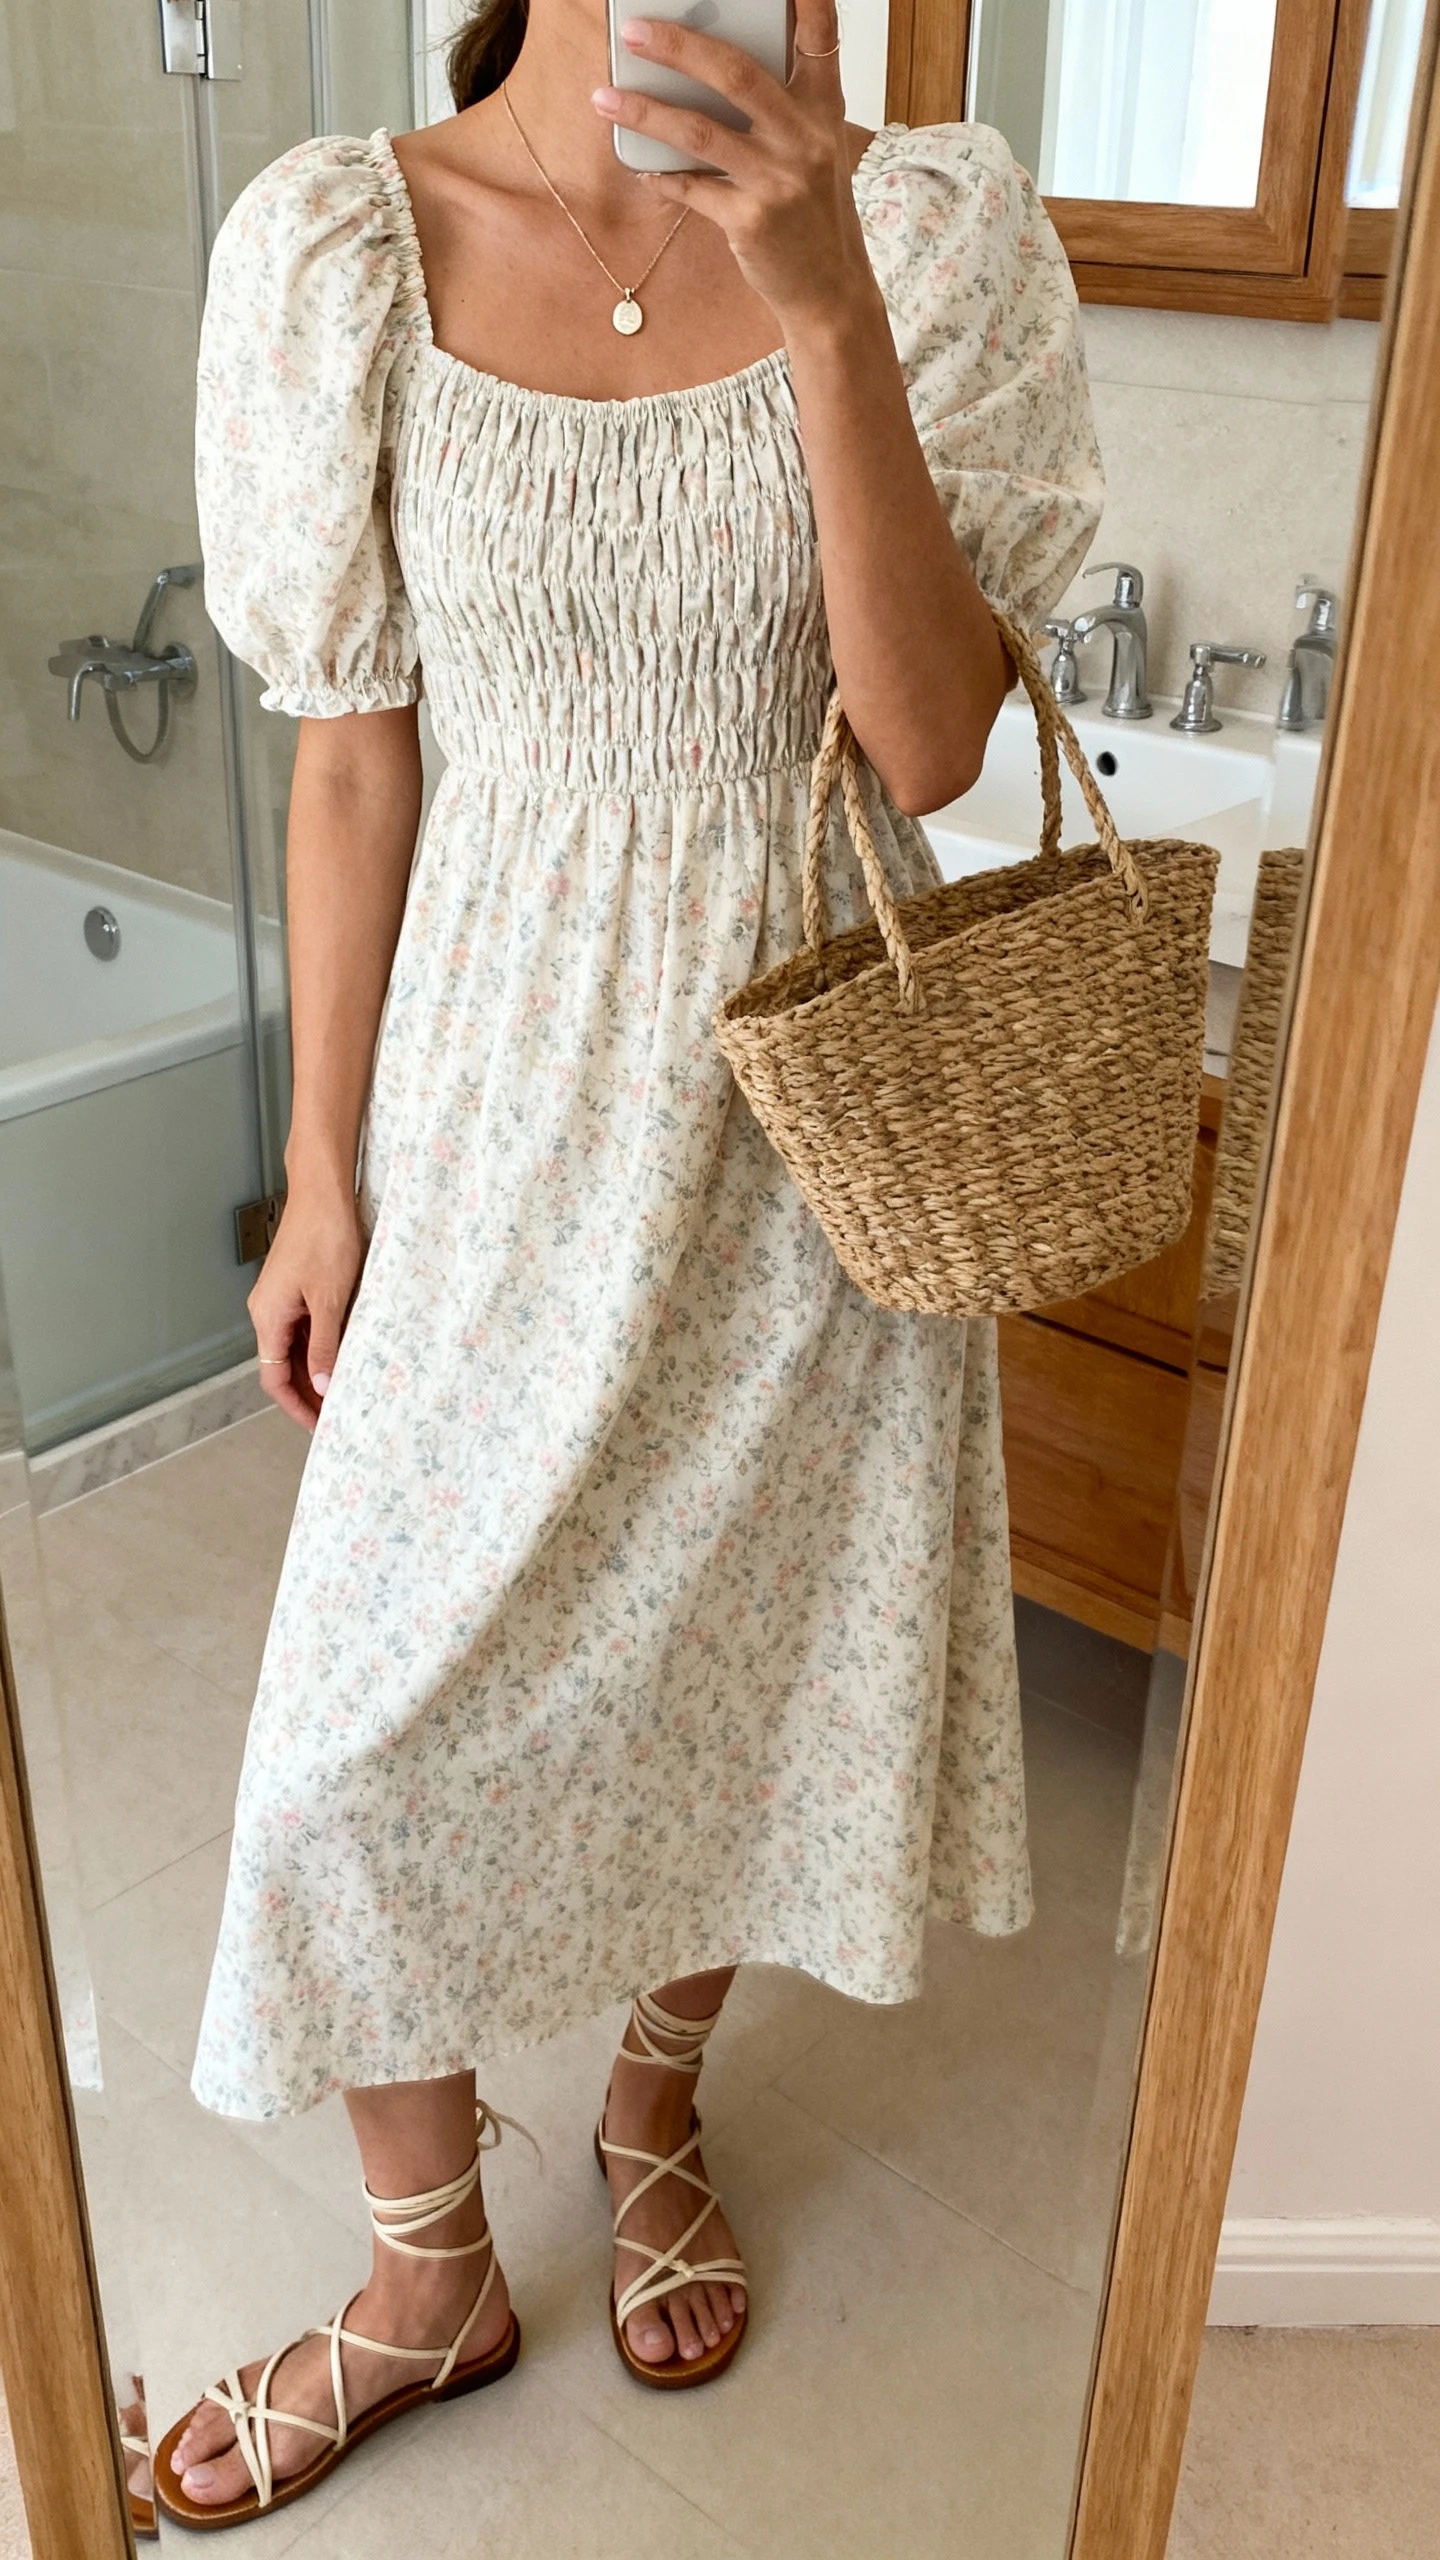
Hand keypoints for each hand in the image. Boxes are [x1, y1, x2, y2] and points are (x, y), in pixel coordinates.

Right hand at [247, 1184, 363, 1431]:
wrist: (323, 1193)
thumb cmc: (325, 1237)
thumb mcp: (331, 1300)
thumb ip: (325, 1346)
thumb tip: (321, 1386)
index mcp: (268, 1317)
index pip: (274, 1379)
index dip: (296, 1406)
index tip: (319, 1425)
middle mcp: (267, 1311)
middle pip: (283, 1366)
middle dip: (307, 1393)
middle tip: (337, 1415)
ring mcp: (280, 1299)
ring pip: (294, 1348)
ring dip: (316, 1370)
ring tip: (343, 1390)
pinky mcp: (294, 1288)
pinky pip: (303, 1328)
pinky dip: (320, 1346)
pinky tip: (343, 1355)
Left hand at [592, 0, 874, 332]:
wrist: (829, 289)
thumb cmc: (813, 211)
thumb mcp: (813, 149)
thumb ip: (778, 106)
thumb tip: (704, 67)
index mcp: (823, 109)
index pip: (820, 38)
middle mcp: (805, 139)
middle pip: (736, 75)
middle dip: (678, 47)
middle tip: (634, 31)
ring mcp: (779, 181)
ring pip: (700, 132)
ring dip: (645, 112)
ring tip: (604, 98)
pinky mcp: (752, 221)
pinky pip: (692, 189)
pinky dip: (662, 176)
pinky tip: (640, 166)